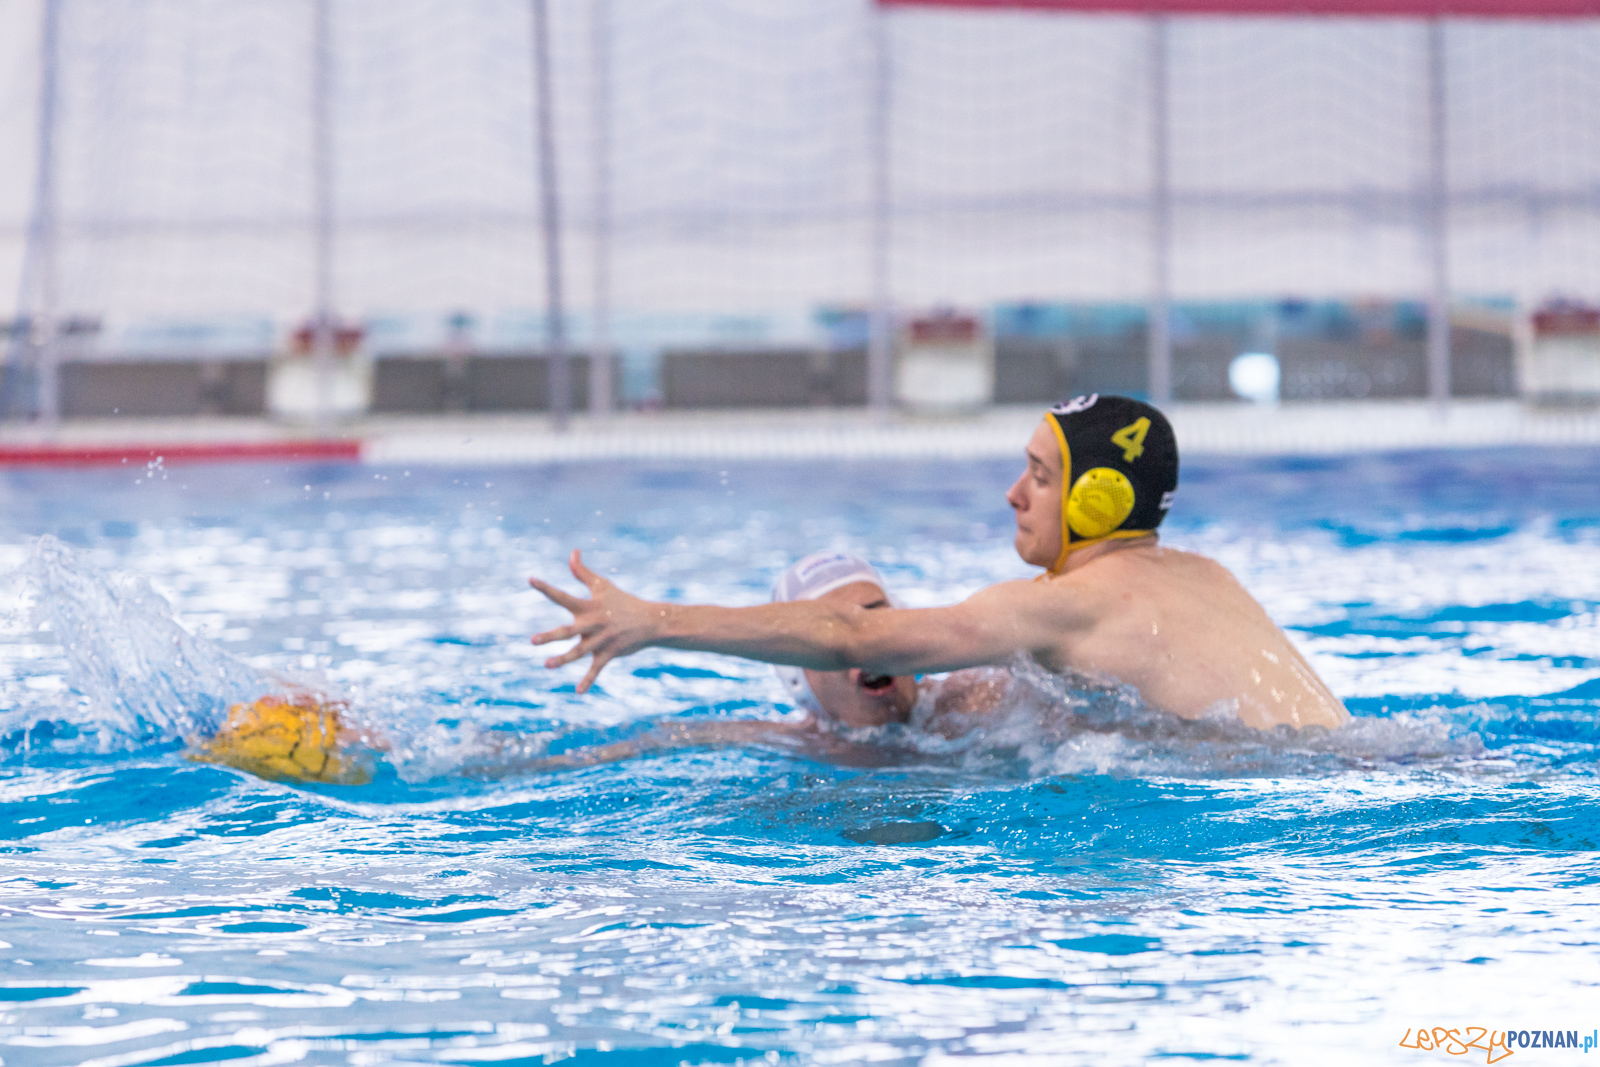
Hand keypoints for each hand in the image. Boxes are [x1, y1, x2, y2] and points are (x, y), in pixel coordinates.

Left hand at [529, 550, 659, 692]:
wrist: (651, 621)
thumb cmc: (622, 602)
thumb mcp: (602, 585)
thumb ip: (582, 572)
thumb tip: (572, 552)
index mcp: (588, 607)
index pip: (563, 596)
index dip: (546, 588)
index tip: (530, 579)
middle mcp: (592, 624)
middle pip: (568, 631)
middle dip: (551, 637)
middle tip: (533, 641)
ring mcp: (601, 641)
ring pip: (579, 652)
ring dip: (563, 660)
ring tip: (547, 665)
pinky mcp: (609, 654)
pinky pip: (597, 669)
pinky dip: (588, 680)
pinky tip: (578, 691)